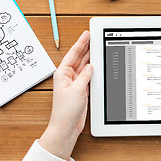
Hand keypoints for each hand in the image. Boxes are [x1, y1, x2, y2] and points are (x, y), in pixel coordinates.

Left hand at [39, 31, 92, 159]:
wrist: (67, 125)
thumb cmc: (66, 110)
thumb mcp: (77, 89)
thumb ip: (85, 75)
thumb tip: (90, 66)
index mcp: (63, 74)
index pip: (73, 54)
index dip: (81, 43)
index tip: (86, 34)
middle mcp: (68, 77)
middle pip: (79, 58)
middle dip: (86, 47)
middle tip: (93, 37)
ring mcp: (75, 83)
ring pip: (84, 66)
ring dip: (90, 58)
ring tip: (97, 47)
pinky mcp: (81, 90)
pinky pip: (88, 76)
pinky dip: (93, 70)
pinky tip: (97, 65)